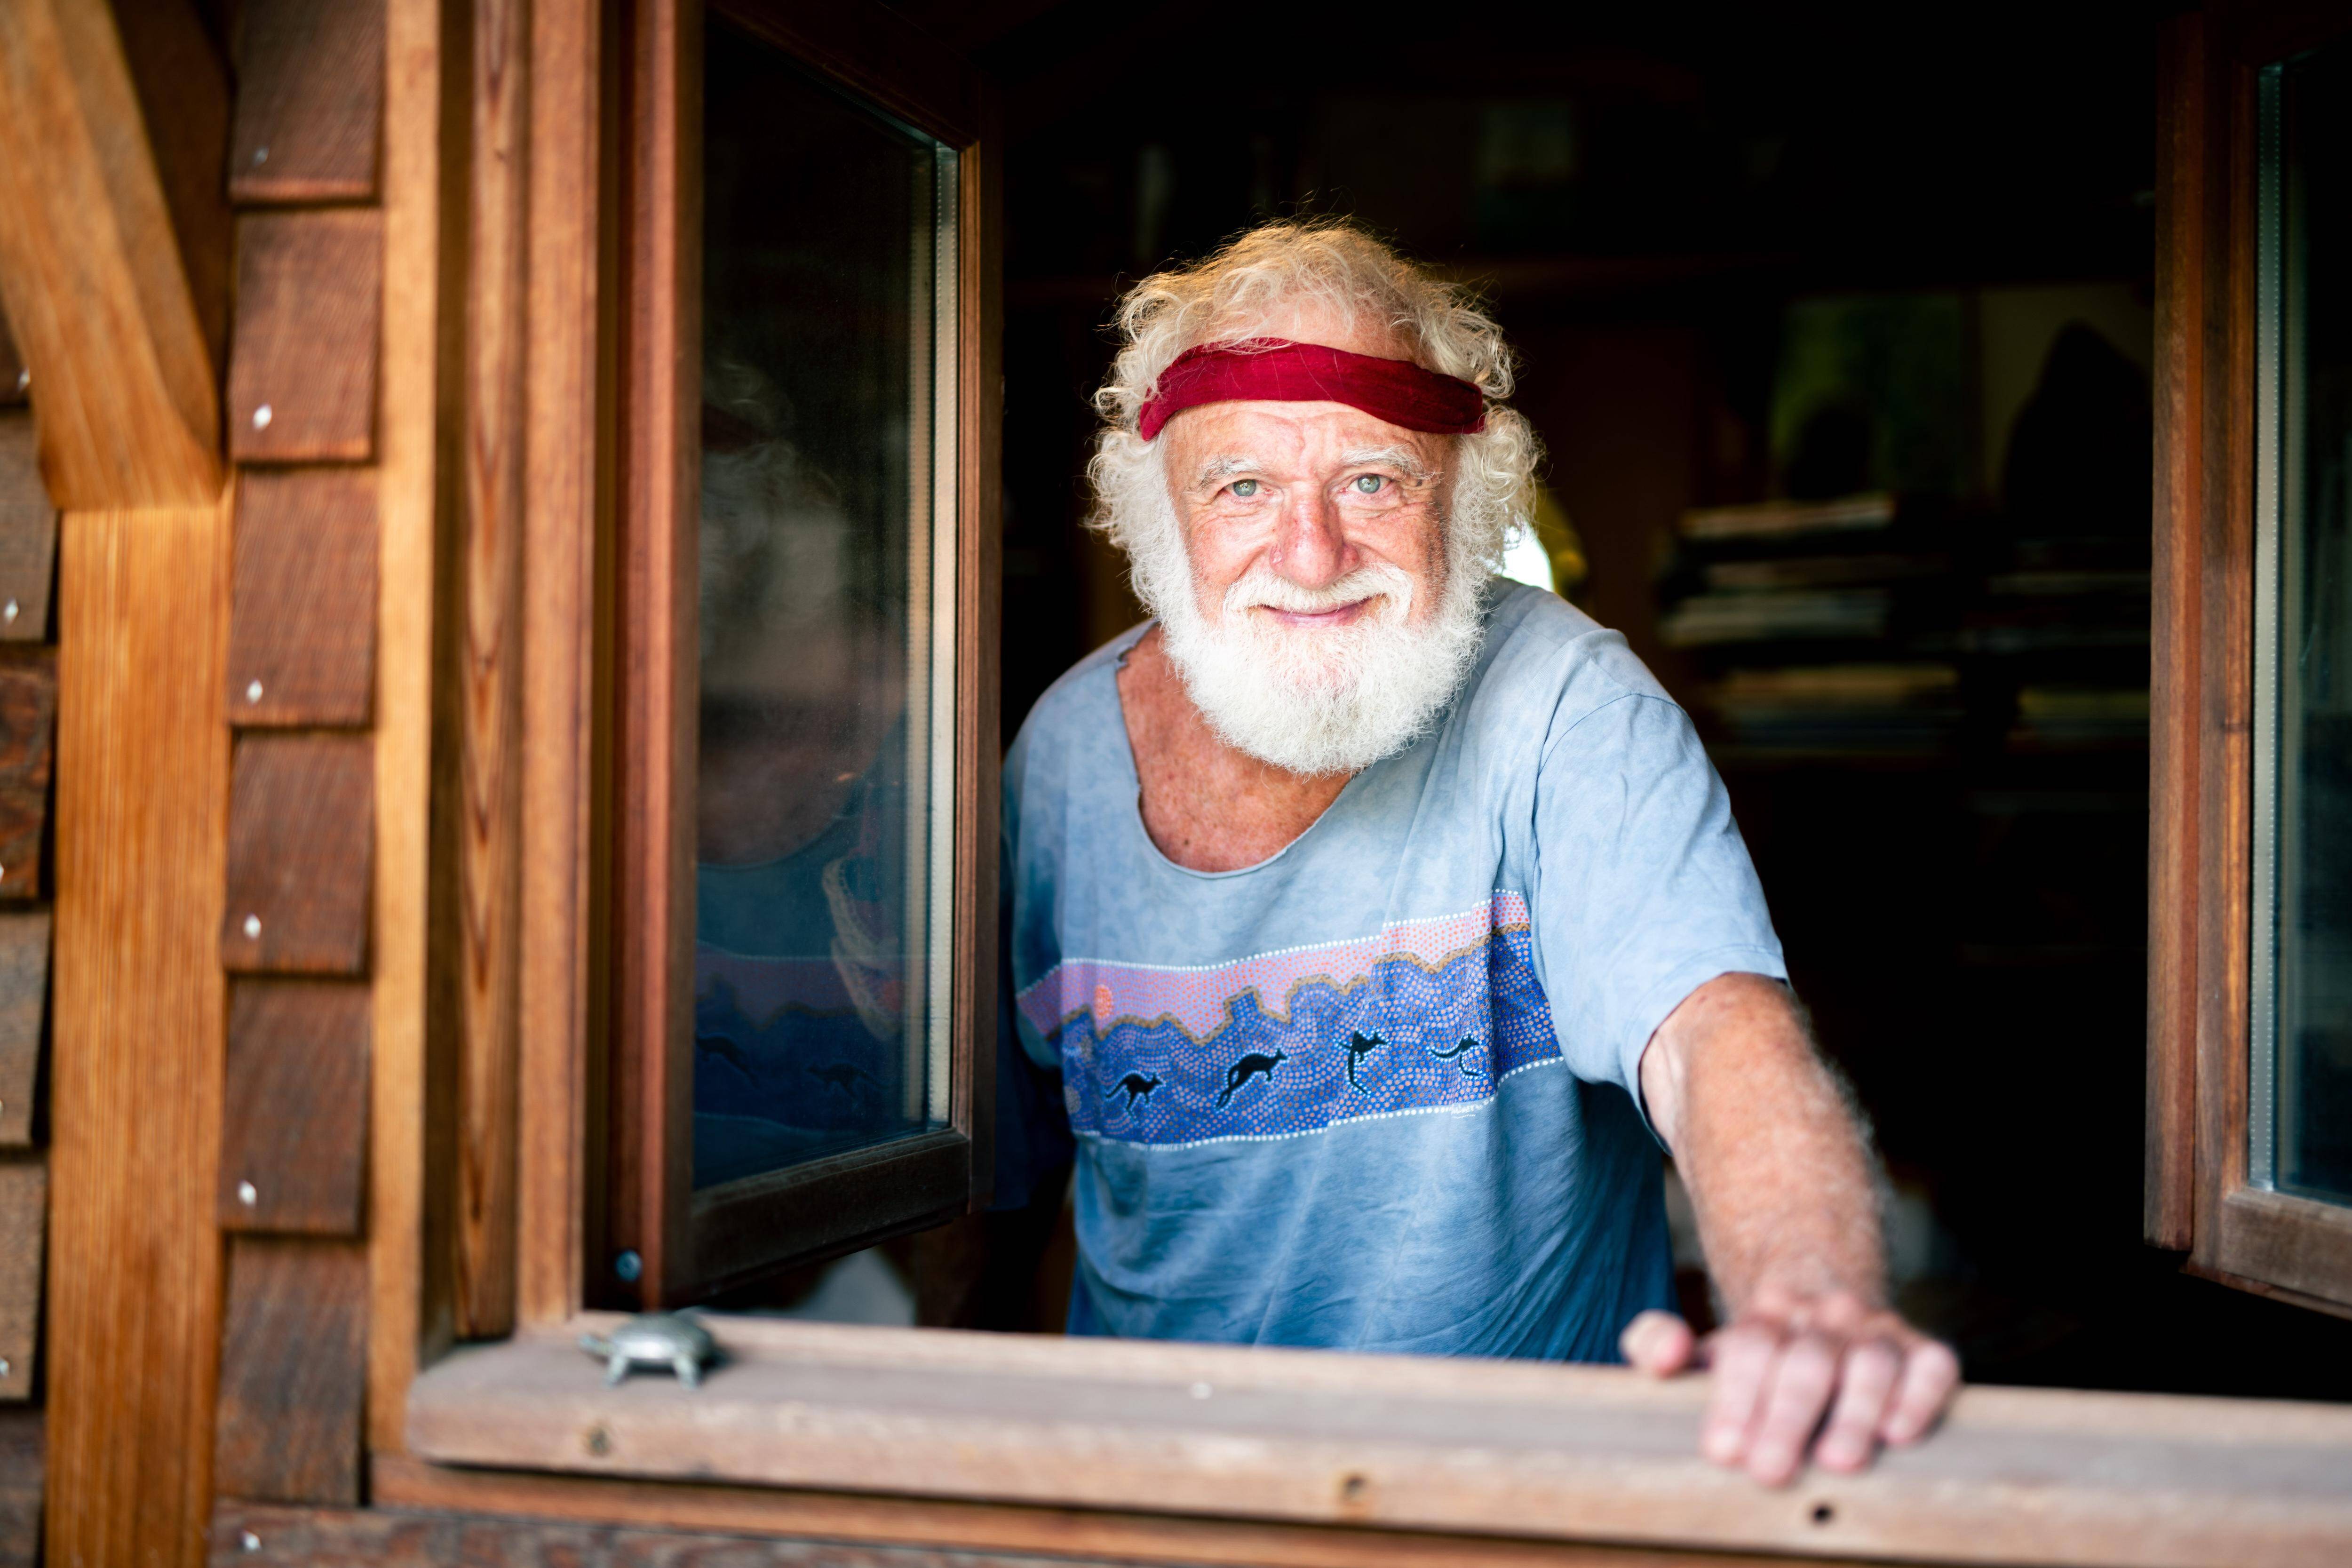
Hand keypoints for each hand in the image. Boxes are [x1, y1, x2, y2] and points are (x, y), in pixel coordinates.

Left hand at [1620, 1287, 1959, 1485]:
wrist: (1823, 1308)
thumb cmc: (1758, 1354)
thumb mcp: (1702, 1347)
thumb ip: (1657, 1342)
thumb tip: (1664, 1356)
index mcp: (1765, 1316)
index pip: (1749, 1348)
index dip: (1735, 1400)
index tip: (1722, 1452)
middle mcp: (1824, 1317)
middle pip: (1806, 1360)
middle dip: (1786, 1418)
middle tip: (1770, 1472)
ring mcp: (1877, 1331)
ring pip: (1871, 1361)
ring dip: (1854, 1412)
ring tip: (1837, 1462)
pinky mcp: (1923, 1351)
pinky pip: (1932, 1366)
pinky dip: (1919, 1397)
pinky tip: (1898, 1433)